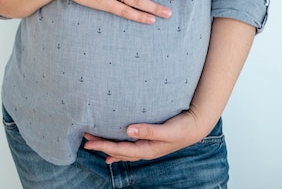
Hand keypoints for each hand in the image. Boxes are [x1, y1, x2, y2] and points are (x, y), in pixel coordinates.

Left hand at [83, 110, 207, 163]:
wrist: (196, 126)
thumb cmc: (182, 128)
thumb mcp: (167, 130)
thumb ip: (149, 130)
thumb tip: (129, 130)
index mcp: (147, 149)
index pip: (120, 149)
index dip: (103, 146)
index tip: (89, 141)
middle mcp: (144, 150)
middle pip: (118, 150)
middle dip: (101, 145)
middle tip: (85, 138)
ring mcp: (147, 147)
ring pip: (122, 150)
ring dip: (108, 146)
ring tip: (94, 143)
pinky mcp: (149, 141)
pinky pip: (129, 148)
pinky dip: (118, 150)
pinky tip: (112, 154)